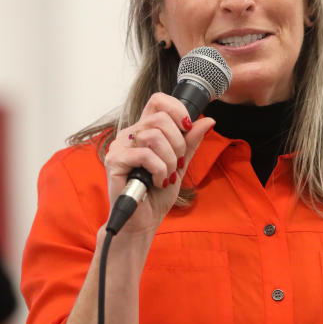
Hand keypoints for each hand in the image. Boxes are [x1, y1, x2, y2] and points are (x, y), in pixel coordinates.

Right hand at [103, 93, 214, 235]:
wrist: (142, 222)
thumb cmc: (156, 194)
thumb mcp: (180, 165)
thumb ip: (190, 143)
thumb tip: (207, 120)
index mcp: (144, 131)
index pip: (158, 101)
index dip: (177, 109)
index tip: (187, 128)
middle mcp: (129, 134)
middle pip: (160, 118)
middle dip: (178, 143)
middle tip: (177, 164)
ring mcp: (119, 147)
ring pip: (154, 136)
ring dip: (169, 160)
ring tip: (167, 176)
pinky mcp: (115, 161)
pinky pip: (145, 155)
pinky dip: (158, 171)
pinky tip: (157, 182)